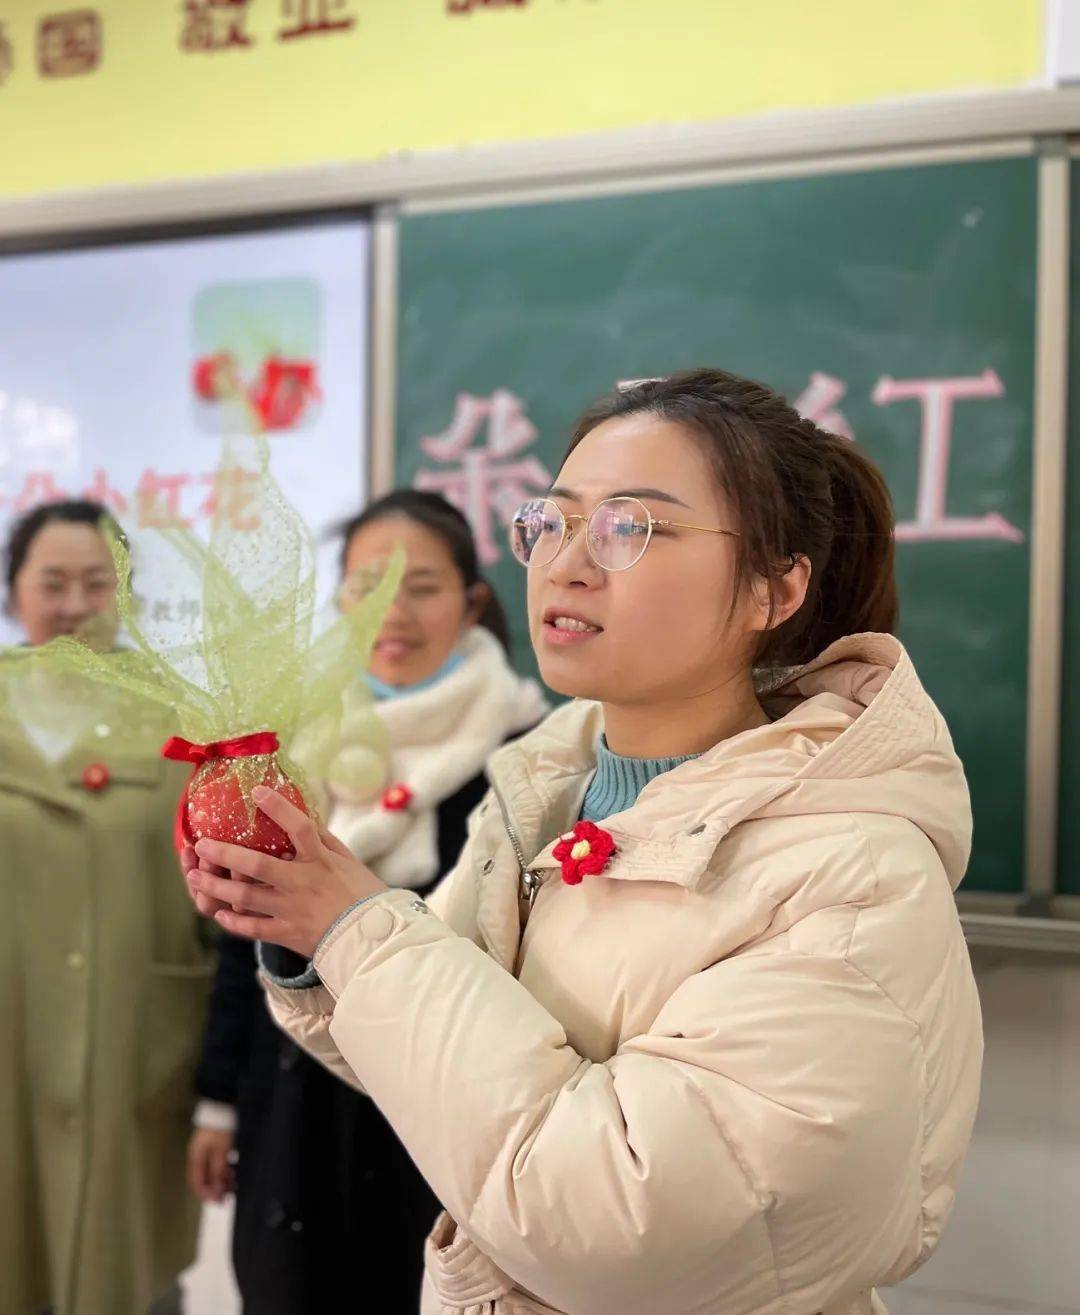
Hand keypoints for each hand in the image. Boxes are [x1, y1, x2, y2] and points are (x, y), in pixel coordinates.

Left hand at [187, 786, 387, 957]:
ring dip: (216, 887)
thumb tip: (307, 817)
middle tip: (202, 844)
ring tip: (196, 877)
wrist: (374, 940)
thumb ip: (325, 842)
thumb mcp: (349, 862)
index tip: (257, 792)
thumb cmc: (364, 896)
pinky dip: (233, 921)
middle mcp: (302, 883)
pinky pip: (253, 928)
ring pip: (245, 897)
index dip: (278, 807)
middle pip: (256, 864)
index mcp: (321, 861)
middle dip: (224, 854)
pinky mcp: (288, 934)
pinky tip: (220, 913)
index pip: (299, 827)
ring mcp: (292, 910)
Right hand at [187, 1126, 235, 1203]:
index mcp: (196, 1158)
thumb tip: (217, 1192)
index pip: (196, 1183)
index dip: (206, 1195)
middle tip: (228, 1196)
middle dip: (215, 1189)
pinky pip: (216, 1164)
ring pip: (211, 1172)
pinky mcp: (214, 1147)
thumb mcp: (221, 1151)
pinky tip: (233, 1174)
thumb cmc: (221, 1128)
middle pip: (204, 1179)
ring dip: (221, 1181)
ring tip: (234, 1186)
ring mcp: (205, 1151)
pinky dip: (224, 1171)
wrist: (223, 1107)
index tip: (218, 1202)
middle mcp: (198, 1157)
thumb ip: (218, 1172)